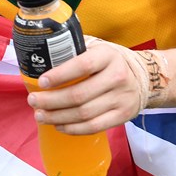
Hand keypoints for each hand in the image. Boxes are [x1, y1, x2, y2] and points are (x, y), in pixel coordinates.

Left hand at [25, 37, 157, 134]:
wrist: (142, 77)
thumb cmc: (107, 61)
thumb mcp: (95, 47)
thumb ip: (73, 48)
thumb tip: (40, 53)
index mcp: (107, 55)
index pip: (82, 66)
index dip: (59, 75)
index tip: (41, 82)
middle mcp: (117, 76)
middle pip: (79, 95)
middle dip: (51, 101)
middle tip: (33, 101)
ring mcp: (121, 98)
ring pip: (84, 113)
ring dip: (57, 117)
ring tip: (40, 115)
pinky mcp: (123, 116)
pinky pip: (94, 127)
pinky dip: (73, 128)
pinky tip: (58, 125)